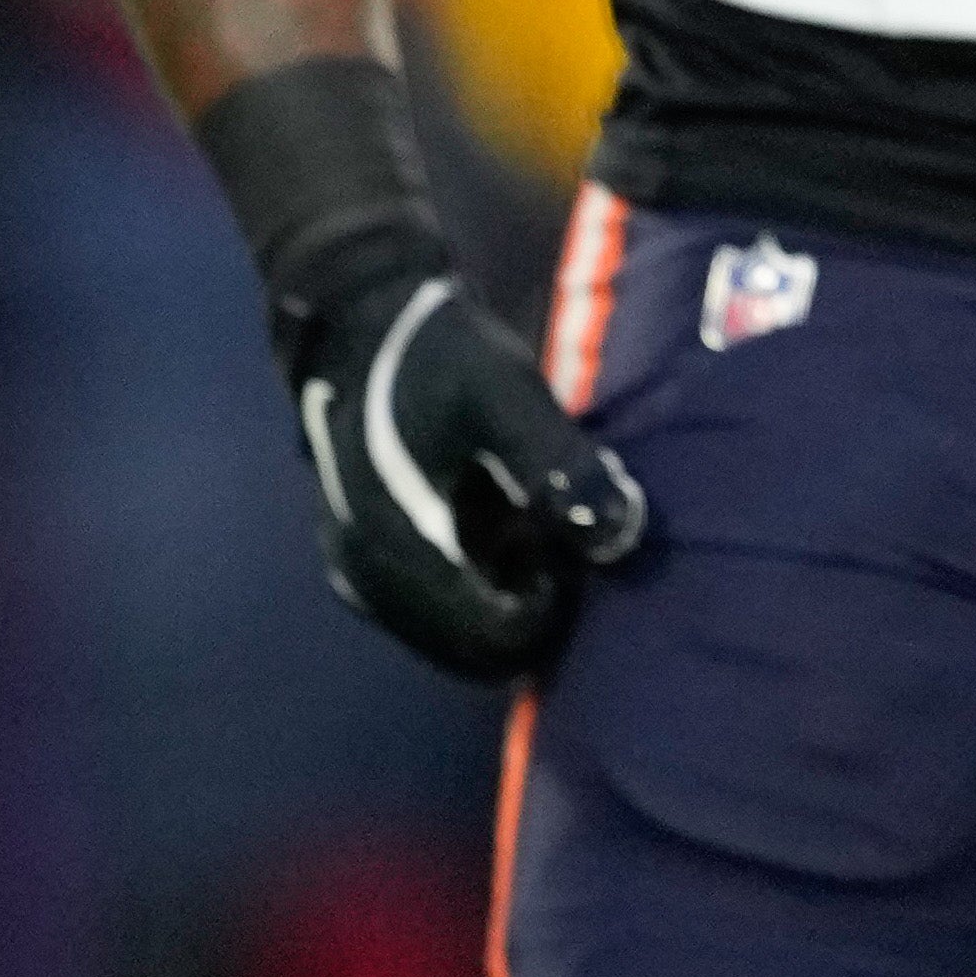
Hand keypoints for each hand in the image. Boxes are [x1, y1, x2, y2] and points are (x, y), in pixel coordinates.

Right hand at [269, 213, 647, 678]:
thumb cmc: (438, 358)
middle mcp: (369, 580)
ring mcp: (358, 577)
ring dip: (497, 603)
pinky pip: (428, 612)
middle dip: (525, 612)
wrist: (359, 326)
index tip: (565, 551)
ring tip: (523, 530)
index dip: (549, 611)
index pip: (492, 637)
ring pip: (450, 637)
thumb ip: (559, 465)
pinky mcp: (359, 566)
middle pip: (471, 650)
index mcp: (400, 547)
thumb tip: (618, 534)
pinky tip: (491, 531)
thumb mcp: (508, 396)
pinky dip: (470, 590)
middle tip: (551, 544)